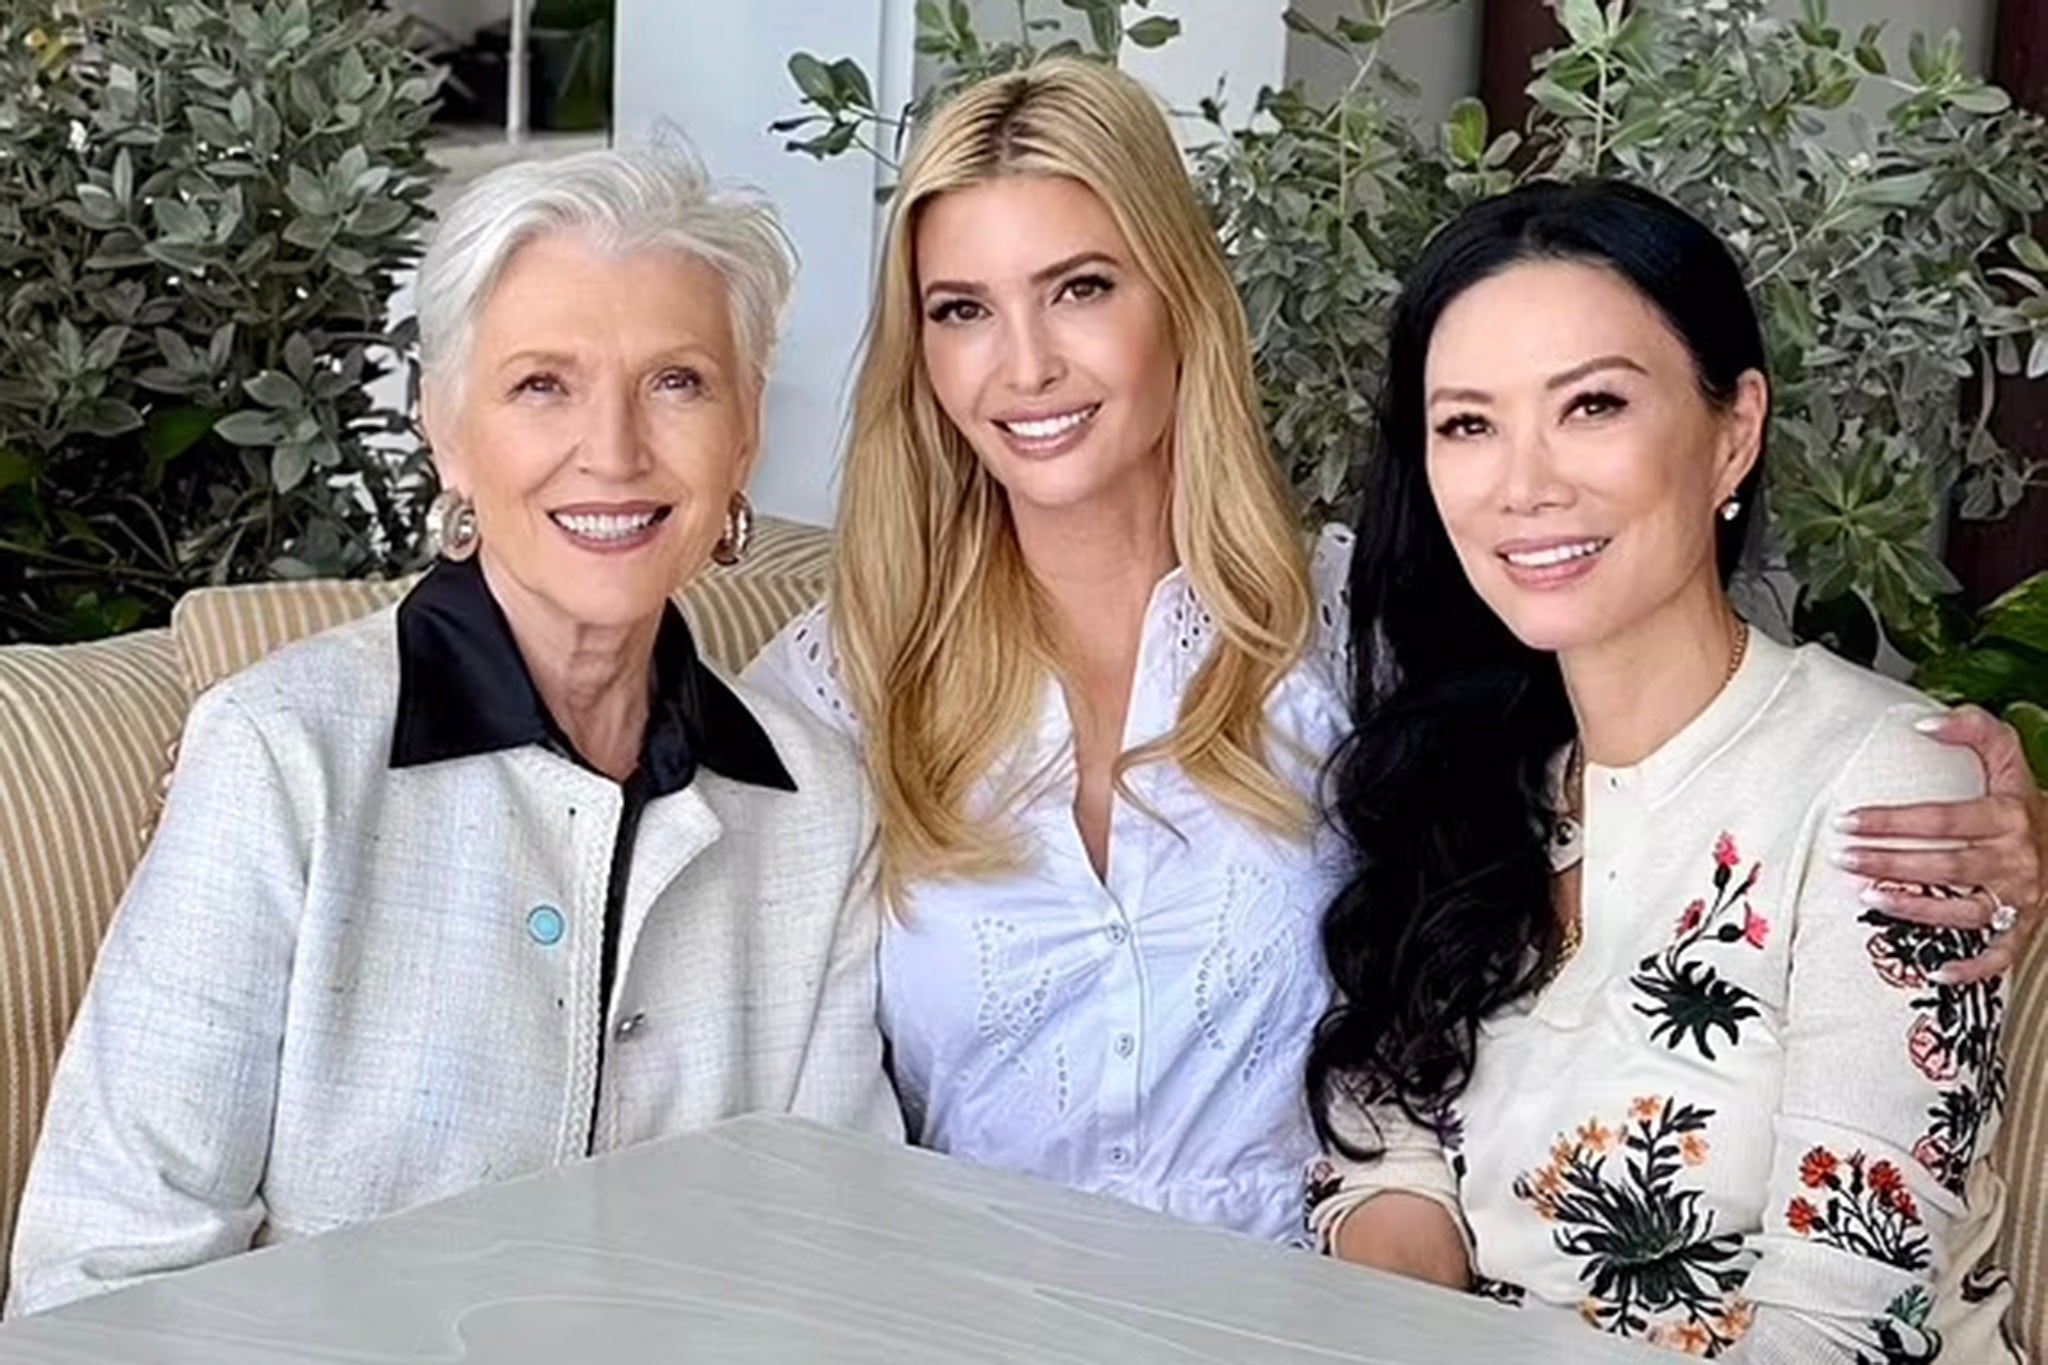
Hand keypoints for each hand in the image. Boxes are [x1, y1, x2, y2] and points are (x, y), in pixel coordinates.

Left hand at [1838, 706, 2043, 983]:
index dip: (1892, 820)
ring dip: (1914, 908)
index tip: (1848, 820)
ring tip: (1868, 898)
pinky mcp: (2023, 927)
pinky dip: (1971, 967)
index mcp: (2008, 815)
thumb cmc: (2024, 801)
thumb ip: (1974, 729)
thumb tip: (1923, 725)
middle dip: (1889, 862)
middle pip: (1946, 864)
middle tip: (1844, 858)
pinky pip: (1999, 954)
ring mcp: (2020, 897)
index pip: (1941, 819)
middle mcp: (2016, 858)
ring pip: (1964, 909)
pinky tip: (1936, 971)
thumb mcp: (2009, 758)